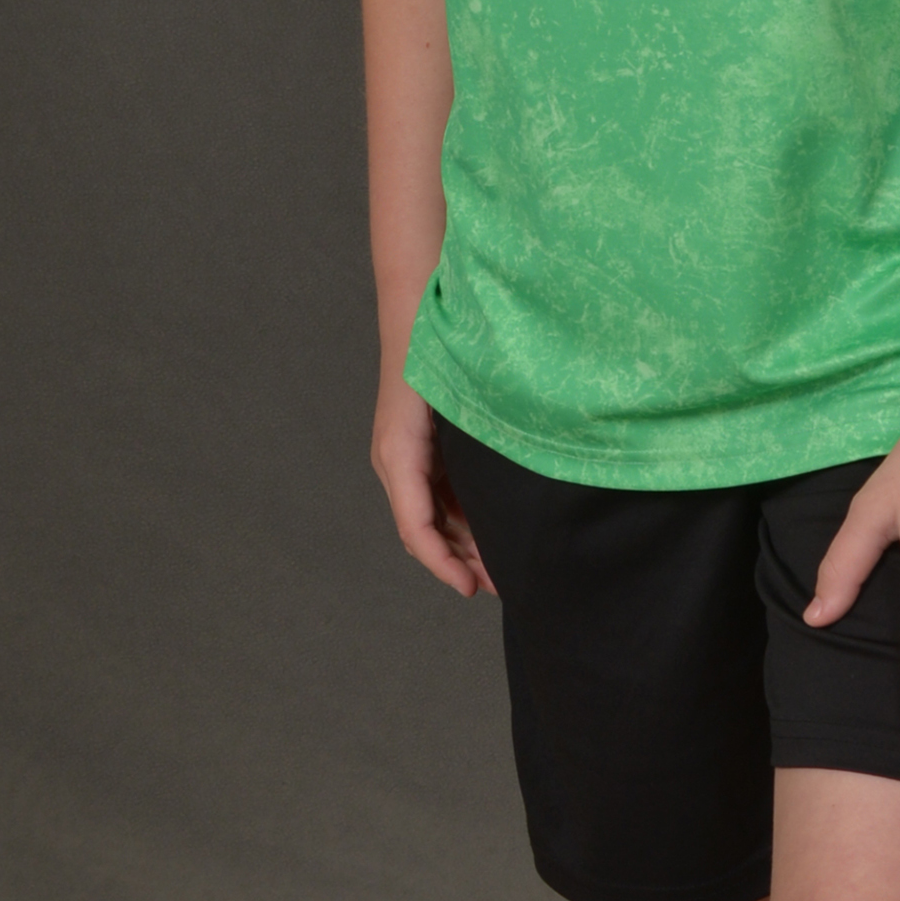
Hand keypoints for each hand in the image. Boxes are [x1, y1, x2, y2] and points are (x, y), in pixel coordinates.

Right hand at [370, 374, 494, 597]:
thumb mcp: (455, 410)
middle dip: (461, 563)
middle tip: (502, 586)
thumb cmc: (437, 353)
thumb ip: (468, 457)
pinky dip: (464, 519)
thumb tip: (495, 509)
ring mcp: (408, 457)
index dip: (443, 564)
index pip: (417, 529)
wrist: (421, 312)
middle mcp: (397, 462)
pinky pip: (440, 496)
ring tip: (503, 567)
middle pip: (426, 532)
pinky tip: (495, 529)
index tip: (470, 588)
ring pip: (434, 518)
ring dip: (465, 545)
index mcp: (399, 456)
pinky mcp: (421, 450)